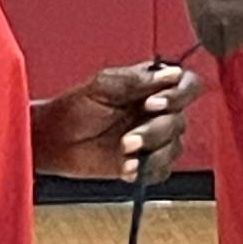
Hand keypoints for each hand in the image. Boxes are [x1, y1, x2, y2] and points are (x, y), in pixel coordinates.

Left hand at [32, 61, 202, 182]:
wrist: (54, 139)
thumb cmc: (76, 106)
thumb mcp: (103, 85)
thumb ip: (137, 79)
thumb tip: (173, 74)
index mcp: (155, 86)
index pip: (188, 85)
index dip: (178, 95)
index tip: (153, 104)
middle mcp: (161, 112)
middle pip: (180, 120)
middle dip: (156, 131)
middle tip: (128, 138)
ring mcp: (156, 139)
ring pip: (175, 147)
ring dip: (152, 152)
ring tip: (124, 152)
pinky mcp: (147, 164)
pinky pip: (163, 169)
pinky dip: (146, 170)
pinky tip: (126, 168)